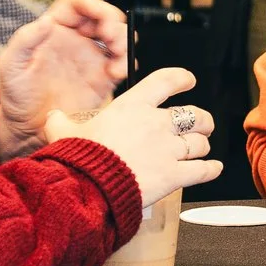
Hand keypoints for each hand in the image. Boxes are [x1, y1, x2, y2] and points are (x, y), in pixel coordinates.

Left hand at [0, 0, 127, 158]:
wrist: (29, 129)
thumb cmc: (16, 95)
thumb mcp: (11, 66)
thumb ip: (24, 41)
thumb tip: (45, 22)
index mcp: (55, 30)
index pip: (76, 5)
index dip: (89, 2)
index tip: (97, 11)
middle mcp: (77, 40)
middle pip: (102, 17)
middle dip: (111, 20)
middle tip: (109, 35)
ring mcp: (92, 58)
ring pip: (118, 36)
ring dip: (123, 38)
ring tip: (117, 51)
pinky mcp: (104, 79)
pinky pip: (122, 64)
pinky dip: (126, 63)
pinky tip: (116, 72)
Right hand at [60, 68, 220, 208]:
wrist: (88, 187)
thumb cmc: (78, 159)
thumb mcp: (63, 134)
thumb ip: (60, 123)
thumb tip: (52, 117)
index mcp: (133, 106)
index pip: (166, 81)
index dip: (181, 78)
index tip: (188, 80)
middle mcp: (156, 124)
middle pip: (194, 115)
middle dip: (201, 120)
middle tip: (200, 124)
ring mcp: (168, 149)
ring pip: (200, 143)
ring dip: (202, 145)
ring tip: (201, 149)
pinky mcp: (175, 175)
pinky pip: (203, 170)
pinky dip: (210, 169)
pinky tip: (213, 168)